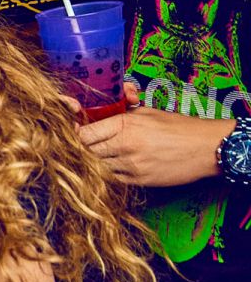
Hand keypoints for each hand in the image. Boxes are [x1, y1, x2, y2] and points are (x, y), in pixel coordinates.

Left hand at [77, 87, 232, 186]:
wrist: (207, 148)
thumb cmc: (178, 127)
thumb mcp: (148, 111)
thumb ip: (122, 108)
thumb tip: (101, 100)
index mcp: (125, 124)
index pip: (84, 133)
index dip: (74, 134)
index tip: (73, 132)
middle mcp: (125, 145)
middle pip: (85, 151)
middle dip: (79, 149)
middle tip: (80, 145)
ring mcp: (131, 166)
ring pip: (95, 167)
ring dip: (92, 162)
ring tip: (96, 156)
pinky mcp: (138, 181)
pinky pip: (110, 179)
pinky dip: (107, 173)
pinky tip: (111, 167)